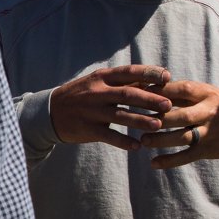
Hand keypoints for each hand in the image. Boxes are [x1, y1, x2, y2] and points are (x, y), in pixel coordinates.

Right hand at [45, 64, 173, 149]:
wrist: (50, 112)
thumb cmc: (82, 95)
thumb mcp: (97, 83)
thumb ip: (122, 83)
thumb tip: (154, 81)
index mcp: (102, 77)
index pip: (129, 72)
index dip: (149, 73)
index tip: (168, 77)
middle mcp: (97, 92)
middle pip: (128, 94)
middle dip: (150, 99)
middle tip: (169, 105)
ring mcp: (91, 111)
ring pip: (120, 115)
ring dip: (140, 120)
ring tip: (158, 126)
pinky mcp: (87, 128)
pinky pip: (108, 136)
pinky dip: (123, 141)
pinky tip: (137, 146)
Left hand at [139, 79, 218, 169]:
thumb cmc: (218, 106)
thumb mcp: (205, 93)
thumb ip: (180, 92)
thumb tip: (148, 87)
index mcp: (206, 94)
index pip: (181, 90)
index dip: (160, 92)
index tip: (139, 93)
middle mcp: (208, 112)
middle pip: (181, 115)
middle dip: (158, 118)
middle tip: (136, 119)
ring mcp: (209, 132)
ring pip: (183, 137)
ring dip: (161, 140)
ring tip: (143, 140)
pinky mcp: (208, 149)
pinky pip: (187, 156)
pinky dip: (170, 161)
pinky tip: (154, 163)